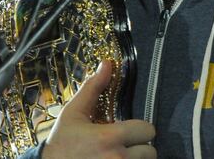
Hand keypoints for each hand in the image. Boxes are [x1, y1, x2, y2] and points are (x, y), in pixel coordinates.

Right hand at [42, 60, 156, 158]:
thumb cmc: (62, 141)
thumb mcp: (74, 112)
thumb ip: (93, 88)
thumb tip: (107, 64)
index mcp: (110, 137)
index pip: (147, 130)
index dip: (140, 129)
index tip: (129, 130)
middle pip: (150, 152)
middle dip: (140, 148)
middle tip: (125, 146)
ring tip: (119, 156)